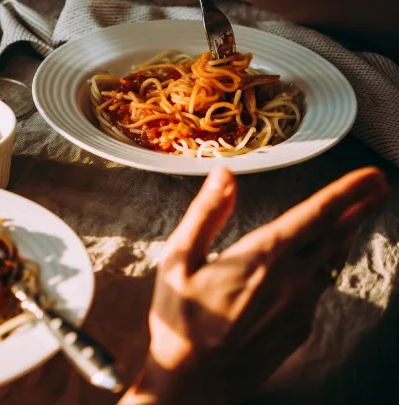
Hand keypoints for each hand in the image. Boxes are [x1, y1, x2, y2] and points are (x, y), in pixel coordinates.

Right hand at [122, 167, 388, 404]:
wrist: (196, 381)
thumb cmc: (181, 319)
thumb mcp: (178, 260)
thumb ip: (205, 214)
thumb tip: (224, 175)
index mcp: (262, 257)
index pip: (315, 215)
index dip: (347, 192)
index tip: (370, 176)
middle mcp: (291, 280)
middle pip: (335, 235)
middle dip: (360, 206)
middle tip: (379, 185)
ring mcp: (301, 306)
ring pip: (331, 261)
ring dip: (346, 233)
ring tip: (356, 215)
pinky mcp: (301, 327)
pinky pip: (320, 286)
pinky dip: (327, 263)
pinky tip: (323, 259)